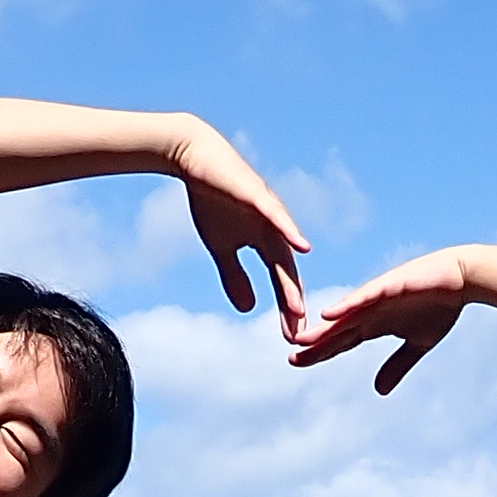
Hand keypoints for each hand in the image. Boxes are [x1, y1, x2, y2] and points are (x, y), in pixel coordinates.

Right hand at [170, 119, 310, 331]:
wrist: (194, 159)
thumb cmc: (211, 200)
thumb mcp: (221, 247)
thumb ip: (235, 276)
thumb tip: (248, 308)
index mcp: (266, 242)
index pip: (281, 280)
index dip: (286, 308)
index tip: (291, 337)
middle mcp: (275, 229)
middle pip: (288, 272)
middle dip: (292, 303)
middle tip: (298, 333)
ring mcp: (269, 212)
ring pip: (286, 250)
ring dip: (293, 280)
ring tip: (300, 308)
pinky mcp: (257, 194)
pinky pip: (276, 216)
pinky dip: (290, 232)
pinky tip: (302, 248)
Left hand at [287, 248, 474, 393]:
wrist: (462, 278)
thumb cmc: (440, 306)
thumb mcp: (418, 345)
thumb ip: (397, 365)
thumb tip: (378, 391)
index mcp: (374, 324)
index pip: (340, 342)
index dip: (319, 352)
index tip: (296, 362)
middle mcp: (369, 310)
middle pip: (336, 331)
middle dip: (314, 344)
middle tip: (291, 357)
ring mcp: (377, 296)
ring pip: (345, 315)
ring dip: (324, 327)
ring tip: (302, 339)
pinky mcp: (389, 285)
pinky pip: (364, 296)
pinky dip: (348, 306)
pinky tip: (329, 315)